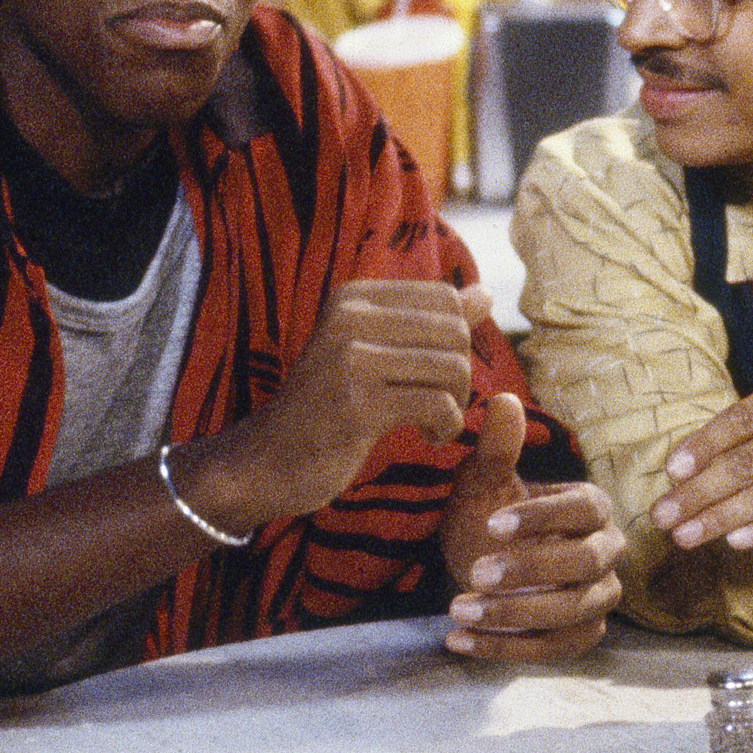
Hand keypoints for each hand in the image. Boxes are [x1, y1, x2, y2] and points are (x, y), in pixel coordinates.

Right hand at [188, 280, 485, 530]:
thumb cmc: (327, 407)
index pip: (446, 298)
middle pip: (455, 331)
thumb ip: (428, 322)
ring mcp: (350, 359)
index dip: (456, 340)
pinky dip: (445, 427)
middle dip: (461, 375)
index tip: (433, 374)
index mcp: (354, 296)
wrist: (267, 460)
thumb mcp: (374, 352)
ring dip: (455, 405)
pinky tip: (428, 436)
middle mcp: (349, 316)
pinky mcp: (357, 405)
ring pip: (452, 368)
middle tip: (438, 405)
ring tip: (432, 423)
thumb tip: (485, 293)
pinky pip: (437, 405)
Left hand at [441, 391, 622, 659]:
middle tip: (475, 571)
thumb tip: (502, 400)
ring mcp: (598, 598)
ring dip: (514, 613)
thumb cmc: (486, 517)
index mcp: (591, 508)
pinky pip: (554, 649)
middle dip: (530, 570)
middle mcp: (606, 552)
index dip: (542, 517)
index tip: (491, 523)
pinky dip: (505, 648)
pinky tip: (457, 640)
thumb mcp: (484, 483)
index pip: (584, 509)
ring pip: (572, 612)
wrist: (477, 565)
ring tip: (459, 609)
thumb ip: (497, 447)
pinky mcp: (581, 636)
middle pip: (585, 564)